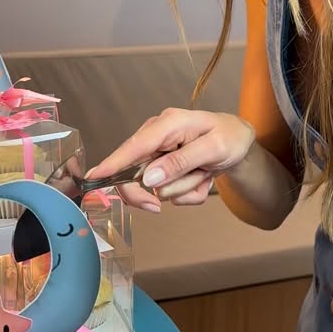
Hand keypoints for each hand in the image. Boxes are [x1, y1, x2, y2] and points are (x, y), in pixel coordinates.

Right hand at [88, 109, 253, 209]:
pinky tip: (201, 178)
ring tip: (203, 172)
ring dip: (183, 188)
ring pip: (156, 187)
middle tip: (158, 207)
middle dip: (152, 192)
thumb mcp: (213, 148)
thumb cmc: (229, 137)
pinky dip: (188, 192)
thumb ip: (181, 162)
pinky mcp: (164, 167)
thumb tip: (148, 179)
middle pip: (133, 173)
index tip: (92, 178)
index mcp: (167, 124)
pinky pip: (169, 192)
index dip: (112, 164)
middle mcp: (157, 137)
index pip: (134, 147)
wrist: (239, 142)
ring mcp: (159, 153)